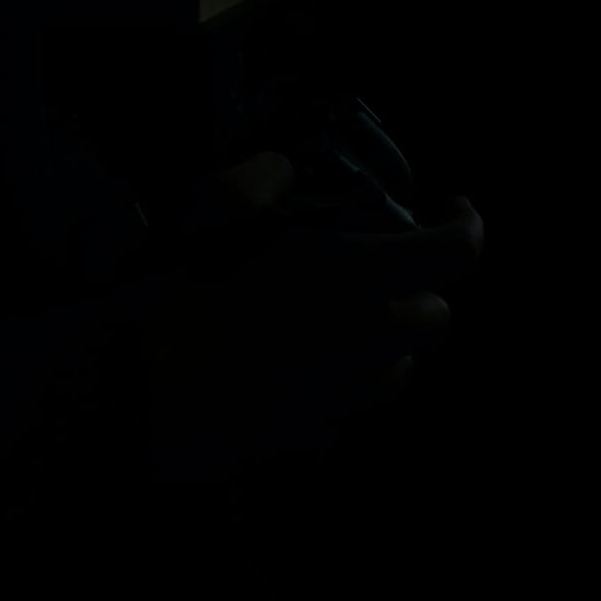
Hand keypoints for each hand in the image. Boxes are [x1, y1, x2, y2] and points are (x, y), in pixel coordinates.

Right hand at [140, 150, 484, 482]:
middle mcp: (366, 337)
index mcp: (356, 276)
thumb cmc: (176, 295)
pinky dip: (342, 390)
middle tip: (389, 276)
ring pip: (400, 371)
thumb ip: (263, 178)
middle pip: (437, 319)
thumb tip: (284, 168)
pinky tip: (302, 371)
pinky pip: (351, 411)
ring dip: (389, 346)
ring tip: (347, 325)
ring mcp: (342, 392)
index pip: (457, 253)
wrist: (130, 393)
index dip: (469, 225)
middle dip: (424, 294)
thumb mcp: (214, 210)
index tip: (454, 209)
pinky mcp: (310, 432)